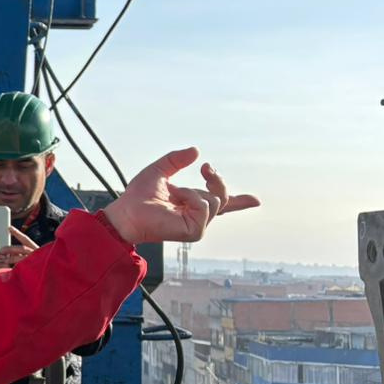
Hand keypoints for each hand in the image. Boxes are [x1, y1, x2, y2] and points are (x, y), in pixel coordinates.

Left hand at [104, 148, 258, 244]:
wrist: (126, 212)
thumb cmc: (138, 196)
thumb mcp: (159, 170)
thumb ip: (177, 160)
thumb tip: (196, 151)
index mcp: (192, 203)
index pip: (221, 204)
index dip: (239, 202)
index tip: (256, 200)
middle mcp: (197, 215)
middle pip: (223, 196)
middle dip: (218, 179)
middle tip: (207, 168)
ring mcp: (197, 225)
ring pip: (216, 200)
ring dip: (194, 190)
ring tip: (176, 193)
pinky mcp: (194, 232)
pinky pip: (205, 207)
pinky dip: (192, 198)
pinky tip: (177, 200)